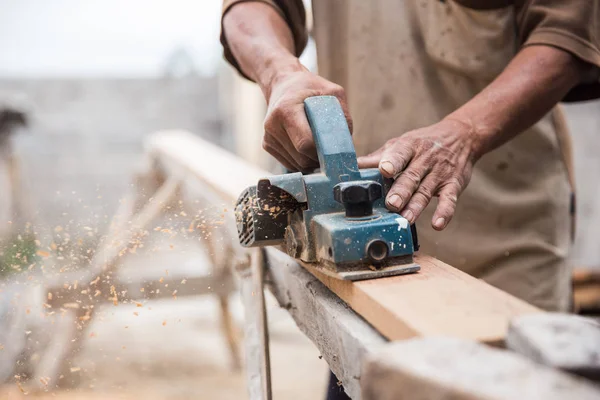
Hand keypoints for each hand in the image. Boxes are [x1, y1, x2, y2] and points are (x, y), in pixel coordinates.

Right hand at [262, 67, 351, 171]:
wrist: (283, 84)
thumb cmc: (310, 88)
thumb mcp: (332, 92)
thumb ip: (343, 115)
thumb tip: (347, 145)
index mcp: (286, 110)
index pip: (305, 144)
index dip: (323, 152)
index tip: (335, 149)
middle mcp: (272, 125)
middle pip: (302, 158)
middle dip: (319, 159)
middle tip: (331, 152)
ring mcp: (268, 136)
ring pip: (296, 165)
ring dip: (312, 162)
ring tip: (320, 148)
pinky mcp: (267, 144)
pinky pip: (289, 164)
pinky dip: (302, 161)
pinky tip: (308, 149)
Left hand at [357, 119, 480, 229]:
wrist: (461, 136)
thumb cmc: (423, 142)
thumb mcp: (402, 143)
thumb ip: (379, 157)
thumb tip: (352, 166)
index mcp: (409, 147)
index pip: (400, 153)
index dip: (392, 161)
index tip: (384, 169)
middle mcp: (424, 159)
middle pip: (411, 176)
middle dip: (401, 191)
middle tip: (392, 204)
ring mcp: (440, 173)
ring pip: (426, 191)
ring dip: (416, 206)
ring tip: (406, 219)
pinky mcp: (454, 184)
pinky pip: (449, 199)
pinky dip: (445, 212)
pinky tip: (438, 224)